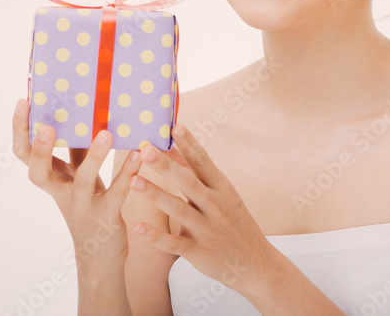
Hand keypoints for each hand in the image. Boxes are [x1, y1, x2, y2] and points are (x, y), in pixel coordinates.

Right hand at [11, 98, 141, 273]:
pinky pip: (117, 193)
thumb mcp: (78, 176)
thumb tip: (83, 113)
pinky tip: (138, 155)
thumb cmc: (89, 205)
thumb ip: (78, 150)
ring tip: (105, 134)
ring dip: (94, 156)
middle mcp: (60, 192)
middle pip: (39, 172)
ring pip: (82, 180)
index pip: (24, 154)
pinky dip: (127, 173)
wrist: (99, 255)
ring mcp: (81, 206)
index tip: (23, 102)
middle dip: (40, 149)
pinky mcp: (106, 216)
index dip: (20, 130)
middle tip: (45, 126)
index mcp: (51, 178)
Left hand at [128, 124, 282, 297]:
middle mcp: (215, 206)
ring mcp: (207, 229)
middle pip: (188, 182)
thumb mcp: (222, 194)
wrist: (256, 263)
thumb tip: (172, 149)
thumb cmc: (235, 223)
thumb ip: (196, 174)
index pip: (203, 161)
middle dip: (165, 165)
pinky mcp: (199, 252)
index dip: (189, 144)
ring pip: (178, 210)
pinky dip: (155, 236)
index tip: (174, 126)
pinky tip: (138, 228)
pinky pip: (174, 243)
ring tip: (133, 180)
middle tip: (145, 149)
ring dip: (155, 194)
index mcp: (221, 188)